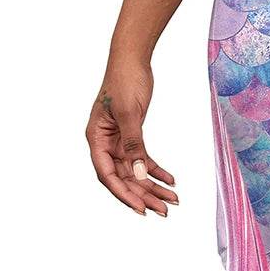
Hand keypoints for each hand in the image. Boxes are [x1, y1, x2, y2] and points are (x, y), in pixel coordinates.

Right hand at [85, 55, 177, 216]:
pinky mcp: (131, 136)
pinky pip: (144, 159)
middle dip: (143, 195)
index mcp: (96, 138)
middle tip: (164, 211)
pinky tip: (171, 181)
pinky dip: (157, 171)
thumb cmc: (125, 81)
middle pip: (123, 178)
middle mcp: (105, 143)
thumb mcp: (130, 114)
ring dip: (153, 186)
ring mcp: (118, 141)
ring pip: (135, 171)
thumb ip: (134, 144)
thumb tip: (139, 174)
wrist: (132, 59)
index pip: (107, 174)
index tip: (141, 209)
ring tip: (172, 200)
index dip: (124, 194)